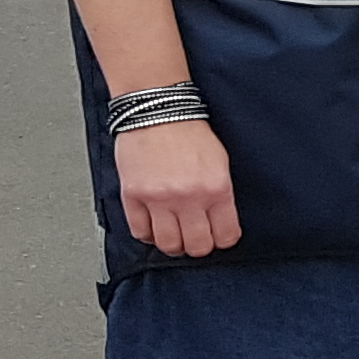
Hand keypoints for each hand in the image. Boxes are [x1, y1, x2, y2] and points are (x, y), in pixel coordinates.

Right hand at [116, 118, 240, 256]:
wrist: (158, 111)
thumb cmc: (189, 132)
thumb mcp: (220, 162)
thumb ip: (220, 194)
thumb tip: (220, 221)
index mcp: (217, 188)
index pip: (226, 235)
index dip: (223, 240)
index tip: (219, 238)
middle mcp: (189, 197)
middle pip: (197, 246)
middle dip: (198, 247)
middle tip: (195, 239)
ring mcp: (159, 199)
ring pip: (168, 245)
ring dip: (173, 244)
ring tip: (174, 235)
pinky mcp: (133, 196)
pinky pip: (140, 231)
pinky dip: (147, 234)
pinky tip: (153, 225)